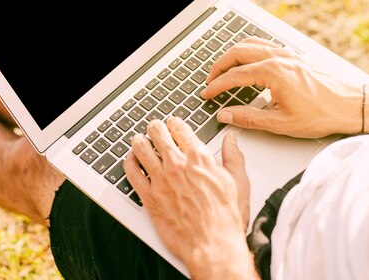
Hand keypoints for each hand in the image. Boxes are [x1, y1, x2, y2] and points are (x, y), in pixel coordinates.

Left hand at [123, 117, 255, 279]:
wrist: (213, 245)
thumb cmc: (226, 218)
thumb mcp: (238, 182)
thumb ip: (233, 156)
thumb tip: (231, 139)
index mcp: (199, 158)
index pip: (179, 128)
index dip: (174, 123)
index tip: (172, 124)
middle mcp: (177, 165)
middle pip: (157, 132)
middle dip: (155, 127)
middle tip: (154, 128)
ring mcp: (160, 180)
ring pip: (141, 147)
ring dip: (139, 140)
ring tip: (139, 140)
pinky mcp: (149, 197)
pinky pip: (131, 172)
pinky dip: (129, 162)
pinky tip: (131, 161)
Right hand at [200, 37, 362, 137]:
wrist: (351, 106)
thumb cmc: (322, 114)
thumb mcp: (280, 123)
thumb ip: (247, 118)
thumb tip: (225, 115)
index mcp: (272, 72)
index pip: (234, 76)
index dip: (216, 86)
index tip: (207, 94)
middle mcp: (278, 58)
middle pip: (237, 52)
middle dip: (219, 66)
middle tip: (209, 81)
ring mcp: (287, 54)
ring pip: (249, 44)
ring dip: (232, 55)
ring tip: (223, 70)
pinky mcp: (293, 56)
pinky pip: (263, 44)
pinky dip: (248, 50)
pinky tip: (247, 62)